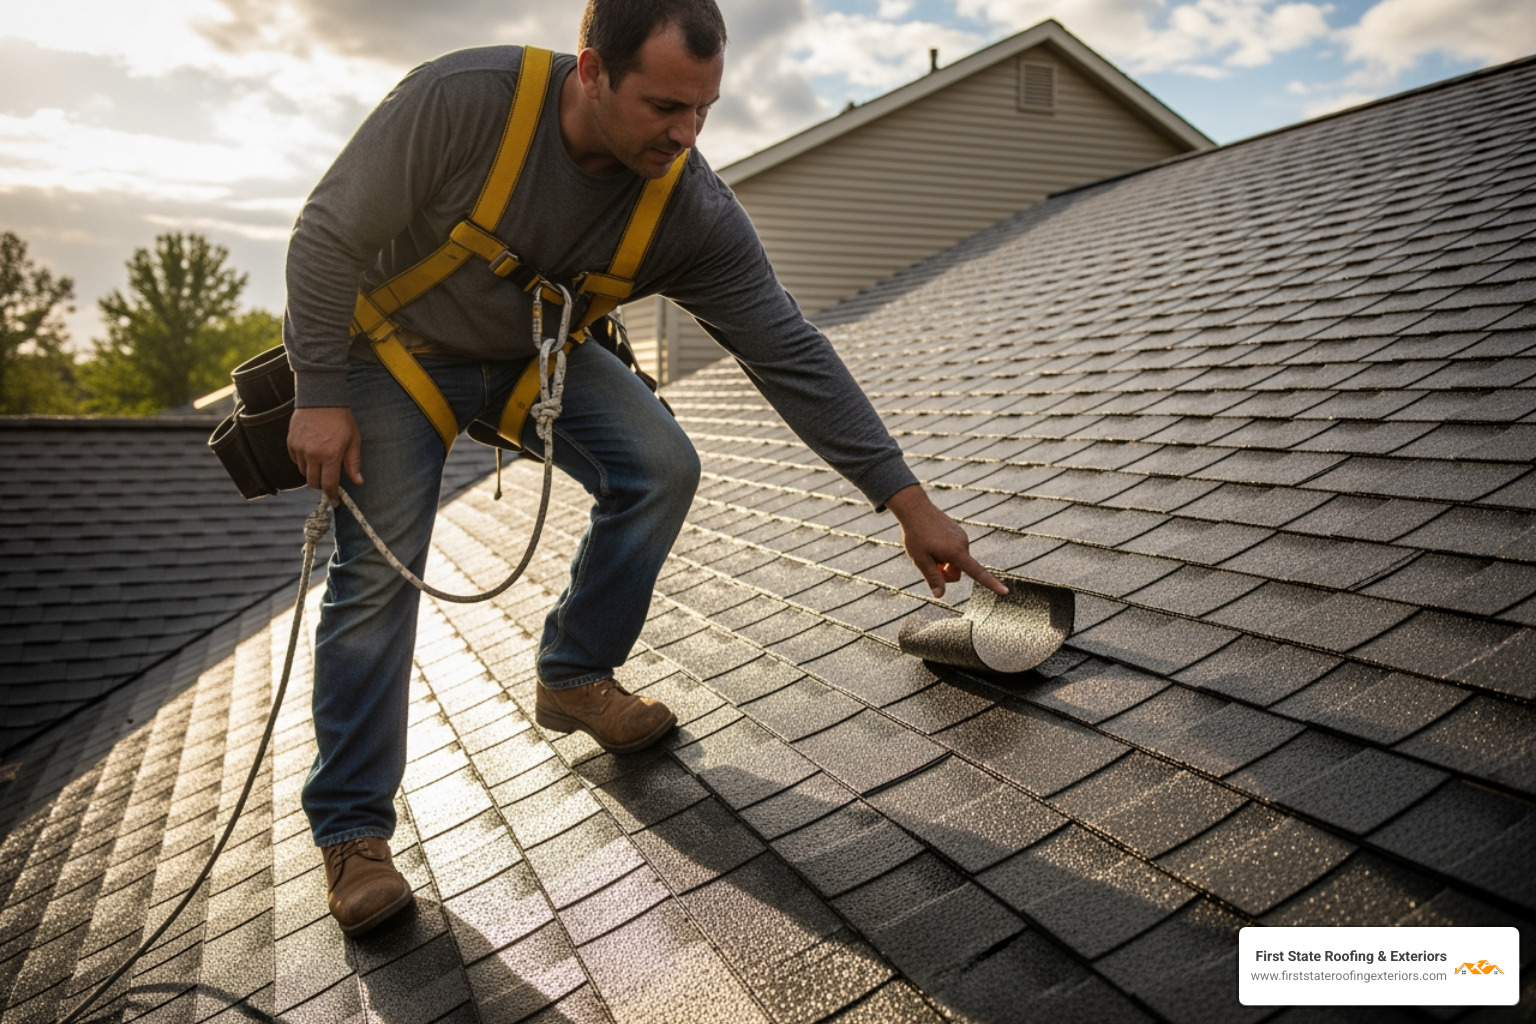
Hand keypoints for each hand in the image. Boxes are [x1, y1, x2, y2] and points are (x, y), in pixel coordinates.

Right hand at [287, 406, 362, 502]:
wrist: (321, 398)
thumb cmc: (341, 419)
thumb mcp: (353, 440)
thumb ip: (353, 463)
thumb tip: (358, 482)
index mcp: (330, 455)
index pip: (329, 484)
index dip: (332, 495)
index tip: (335, 500)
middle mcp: (312, 454)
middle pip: (313, 482)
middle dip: (322, 485)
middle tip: (329, 481)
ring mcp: (299, 448)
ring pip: (303, 472)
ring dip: (312, 472)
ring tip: (322, 462)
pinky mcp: (291, 442)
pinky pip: (295, 460)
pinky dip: (303, 461)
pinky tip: (312, 452)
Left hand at [885, 484, 1007, 598]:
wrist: (915, 508)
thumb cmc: (916, 535)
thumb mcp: (921, 560)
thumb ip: (933, 578)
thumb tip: (940, 596)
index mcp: (956, 552)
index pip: (977, 573)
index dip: (992, 584)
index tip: (1005, 592)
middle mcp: (963, 544)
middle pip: (958, 571)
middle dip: (946, 572)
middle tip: (929, 561)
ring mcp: (962, 537)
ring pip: (956, 560)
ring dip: (944, 560)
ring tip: (928, 546)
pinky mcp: (959, 532)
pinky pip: (954, 550)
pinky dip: (945, 551)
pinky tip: (932, 540)